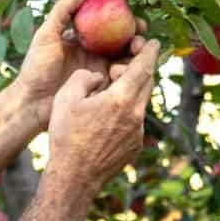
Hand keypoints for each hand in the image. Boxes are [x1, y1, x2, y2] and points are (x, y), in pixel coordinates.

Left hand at [15, 0, 147, 131]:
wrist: (32, 104)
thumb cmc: (36, 68)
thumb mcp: (47, 35)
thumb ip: (63, 10)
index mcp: (82, 38)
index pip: (108, 24)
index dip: (125, 20)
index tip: (136, 20)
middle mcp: (92, 53)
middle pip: (121, 41)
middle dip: (136, 37)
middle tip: (140, 38)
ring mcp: (97, 71)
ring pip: (125, 59)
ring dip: (136, 54)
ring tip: (137, 53)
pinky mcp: (100, 89)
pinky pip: (120, 78)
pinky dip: (129, 73)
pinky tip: (131, 71)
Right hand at [47, 39, 159, 187]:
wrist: (74, 178)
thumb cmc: (66, 137)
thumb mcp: (66, 99)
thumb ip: (83, 78)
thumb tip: (97, 76)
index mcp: (121, 99)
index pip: (143, 67)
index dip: (149, 52)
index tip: (153, 42)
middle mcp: (136, 116)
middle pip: (146, 84)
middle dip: (140, 70)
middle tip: (124, 65)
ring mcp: (137, 133)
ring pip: (140, 104)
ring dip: (131, 93)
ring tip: (110, 94)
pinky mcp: (134, 147)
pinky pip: (135, 122)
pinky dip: (126, 113)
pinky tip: (106, 120)